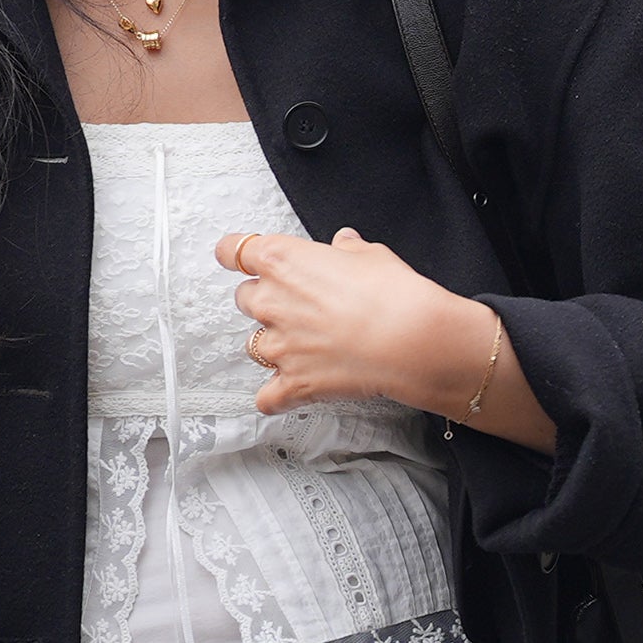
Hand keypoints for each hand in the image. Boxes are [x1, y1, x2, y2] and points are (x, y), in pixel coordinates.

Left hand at [219, 226, 496, 418]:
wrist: (411, 339)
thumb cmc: (393, 292)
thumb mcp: (372, 255)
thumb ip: (348, 249)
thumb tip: (343, 245)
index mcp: (282, 261)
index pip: (231, 251)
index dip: (236, 254)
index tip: (241, 258)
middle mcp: (270, 302)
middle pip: (244, 297)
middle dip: (267, 300)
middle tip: (300, 304)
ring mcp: (278, 346)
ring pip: (254, 345)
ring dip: (275, 344)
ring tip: (308, 345)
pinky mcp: (292, 383)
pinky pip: (268, 397)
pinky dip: (277, 395)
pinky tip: (294, 389)